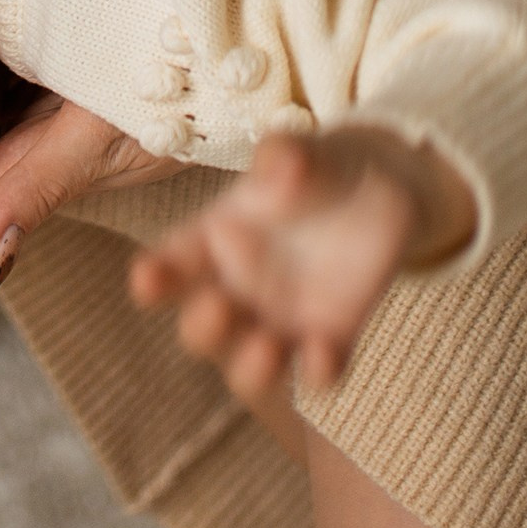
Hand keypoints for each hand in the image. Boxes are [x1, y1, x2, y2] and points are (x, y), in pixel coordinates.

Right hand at [128, 121, 477, 398]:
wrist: (379, 192)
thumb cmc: (320, 168)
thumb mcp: (304, 154)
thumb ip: (285, 156)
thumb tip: (278, 162)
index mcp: (215, 241)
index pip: (172, 265)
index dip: (154, 277)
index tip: (147, 278)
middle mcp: (238, 291)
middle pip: (201, 330)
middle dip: (203, 327)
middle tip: (219, 306)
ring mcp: (280, 322)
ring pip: (248, 370)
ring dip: (250, 369)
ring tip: (267, 349)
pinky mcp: (329, 340)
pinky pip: (316, 373)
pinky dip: (318, 371)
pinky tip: (324, 355)